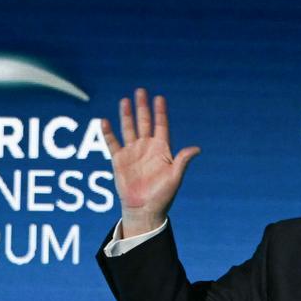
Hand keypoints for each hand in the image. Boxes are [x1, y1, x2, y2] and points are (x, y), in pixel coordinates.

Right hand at [101, 87, 200, 236]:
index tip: (159, 97)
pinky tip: (105, 121)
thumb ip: (182, 161)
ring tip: (125, 100)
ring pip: (128, 128)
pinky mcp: (119, 160)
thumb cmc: (162, 196)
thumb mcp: (175, 177)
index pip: (160, 125)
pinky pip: (112, 143)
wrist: (144, 209)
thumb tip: (196, 149)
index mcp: (161, 150)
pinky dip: (108, 133)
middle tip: (140, 91)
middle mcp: (146, 148)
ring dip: (127, 115)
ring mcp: (132, 152)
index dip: (160, 112)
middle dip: (142, 107)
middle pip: (144, 122)